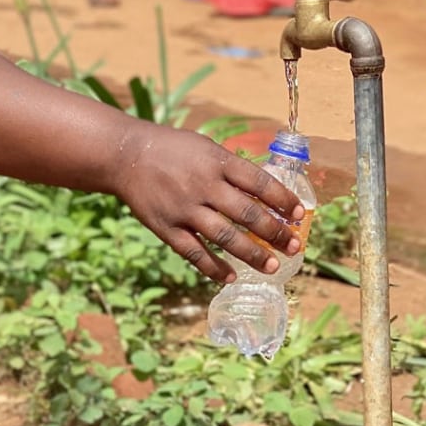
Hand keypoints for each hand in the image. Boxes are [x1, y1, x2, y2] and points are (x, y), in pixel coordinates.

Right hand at [112, 125, 304, 283]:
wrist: (125, 156)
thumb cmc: (172, 149)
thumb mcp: (206, 147)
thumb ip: (231, 169)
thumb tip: (264, 191)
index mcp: (217, 162)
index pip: (259, 183)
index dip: (283, 200)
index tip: (299, 215)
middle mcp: (203, 186)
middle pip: (247, 214)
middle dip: (275, 233)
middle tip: (293, 247)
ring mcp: (185, 209)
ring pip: (225, 237)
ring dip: (252, 254)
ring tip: (271, 267)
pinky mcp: (167, 228)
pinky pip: (194, 253)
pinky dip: (214, 268)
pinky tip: (230, 277)